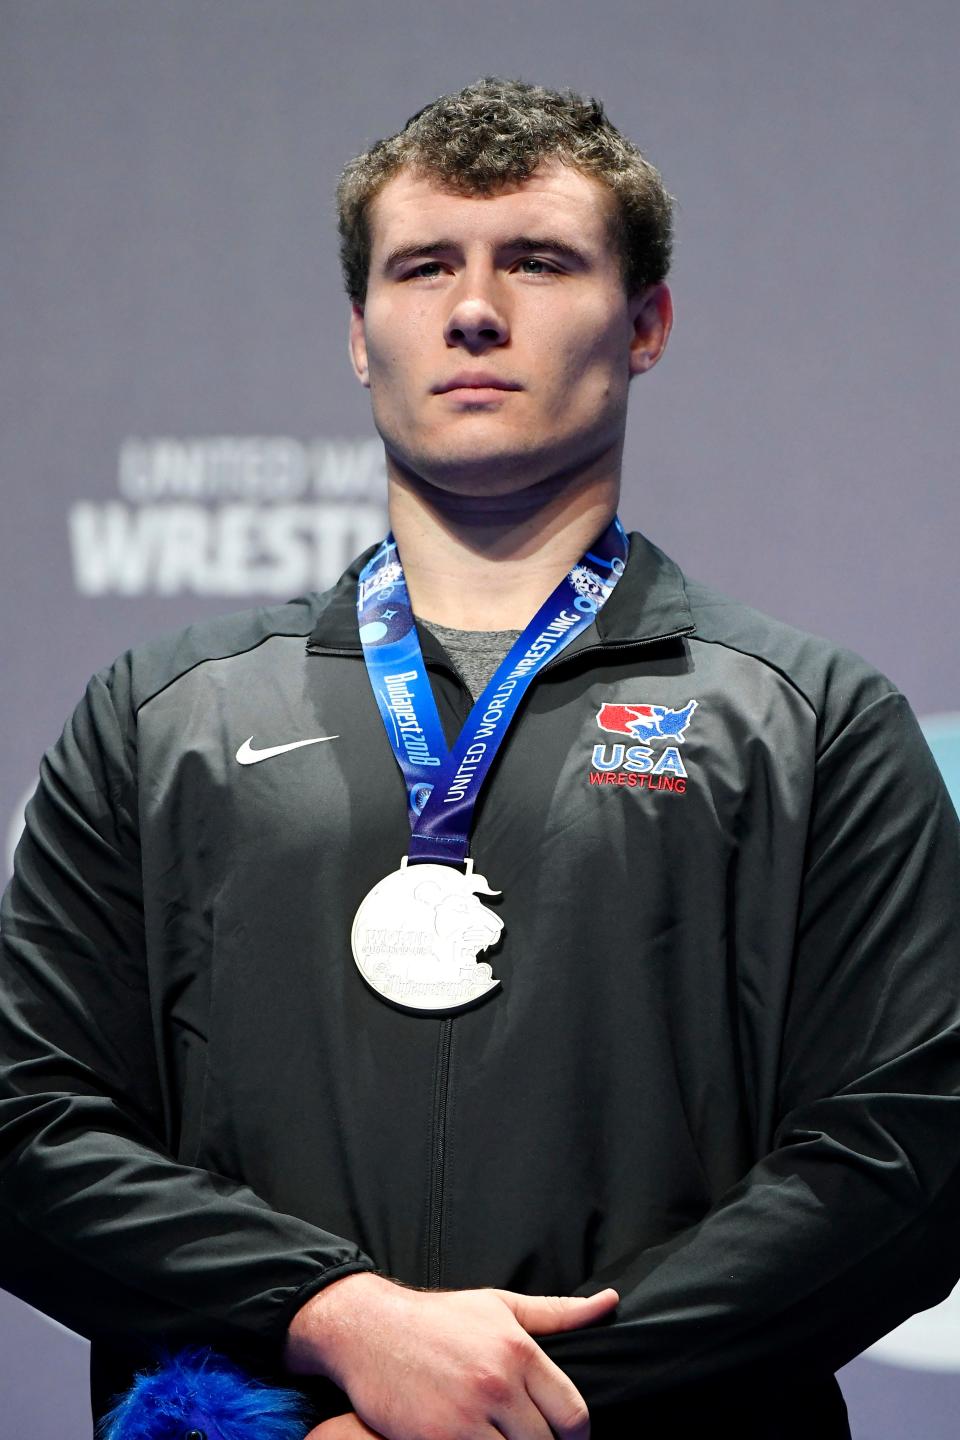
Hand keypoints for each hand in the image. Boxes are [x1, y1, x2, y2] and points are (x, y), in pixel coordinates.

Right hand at [286, 1272, 618, 1439]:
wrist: (369, 1329)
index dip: (575, 1437)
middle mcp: (497, 1384)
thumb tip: (609, 1302)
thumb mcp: (500, 1305)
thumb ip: (558, 1312)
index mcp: (519, 1350)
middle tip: (523, 1438)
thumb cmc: (438, 1319)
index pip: (573, 1416)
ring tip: (499, 1439)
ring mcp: (465, 1416)